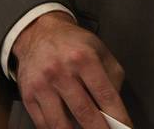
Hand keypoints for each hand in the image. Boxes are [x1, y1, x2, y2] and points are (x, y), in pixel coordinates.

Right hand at [13, 10, 131, 128]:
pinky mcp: (28, 96)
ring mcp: (42, 85)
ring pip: (61, 124)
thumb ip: (112, 77)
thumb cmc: (72, 44)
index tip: (125, 128)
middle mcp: (62, 71)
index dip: (118, 117)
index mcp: (84, 58)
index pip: (105, 95)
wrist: (39, 33)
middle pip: (85, 112)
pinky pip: (44, 124)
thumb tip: (115, 108)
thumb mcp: (100, 50)